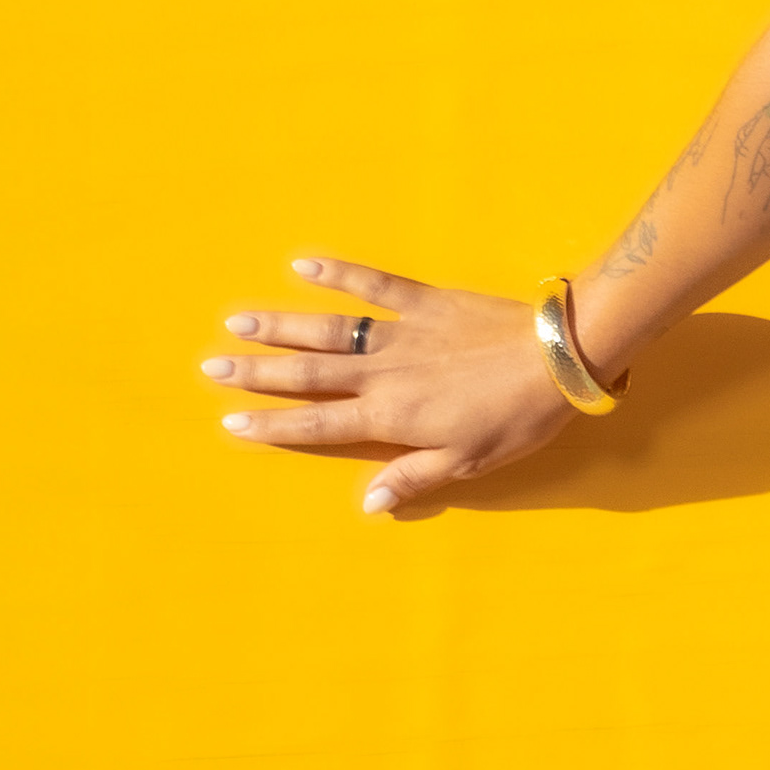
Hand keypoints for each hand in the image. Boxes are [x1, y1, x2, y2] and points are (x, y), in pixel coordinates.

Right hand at [199, 255, 582, 518]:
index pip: (319, 426)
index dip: (273, 426)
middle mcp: (385, 374)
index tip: (231, 422)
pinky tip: (304, 264)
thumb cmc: (516, 418)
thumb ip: (411, 479)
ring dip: (282, 324)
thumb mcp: (467, 462)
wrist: (558, 356)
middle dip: (258, 372)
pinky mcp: (426, 300)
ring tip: (239, 320)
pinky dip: (339, 272)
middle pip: (309, 374)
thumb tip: (365, 505)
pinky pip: (375, 284)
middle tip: (210, 366)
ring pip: (330, 329)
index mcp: (391, 417)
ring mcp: (403, 332)